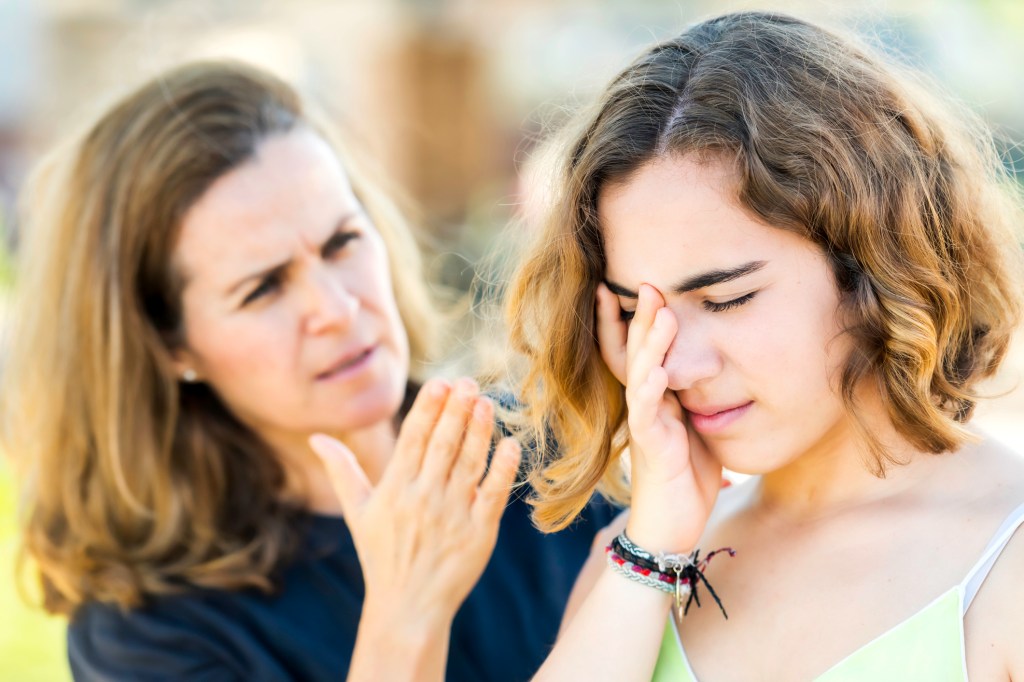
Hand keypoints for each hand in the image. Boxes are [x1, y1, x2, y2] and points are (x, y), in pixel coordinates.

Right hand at [309, 378, 521, 624]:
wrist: (407, 609)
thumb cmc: (382, 556)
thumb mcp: (357, 513)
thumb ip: (342, 471)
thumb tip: (315, 438)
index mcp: (395, 489)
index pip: (413, 438)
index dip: (429, 408)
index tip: (441, 382)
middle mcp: (423, 498)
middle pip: (443, 444)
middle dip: (456, 410)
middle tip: (468, 382)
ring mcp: (453, 515)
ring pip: (469, 463)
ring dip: (479, 430)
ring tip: (487, 402)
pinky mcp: (479, 533)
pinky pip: (492, 494)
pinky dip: (502, 469)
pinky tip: (510, 444)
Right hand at [595, 283, 720, 553]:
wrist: (671, 528)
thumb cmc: (685, 479)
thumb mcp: (699, 429)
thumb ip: (701, 400)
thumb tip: (727, 374)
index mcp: (654, 399)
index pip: (638, 351)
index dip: (634, 320)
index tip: (637, 285)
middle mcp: (643, 406)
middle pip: (636, 352)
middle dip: (641, 317)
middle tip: (648, 282)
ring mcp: (644, 424)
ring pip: (640, 375)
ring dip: (651, 344)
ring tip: (662, 312)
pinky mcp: (651, 447)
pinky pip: (647, 414)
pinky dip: (651, 390)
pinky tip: (659, 371)